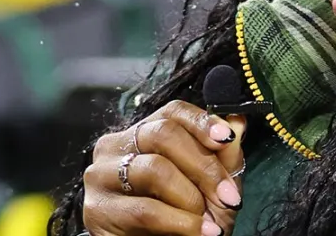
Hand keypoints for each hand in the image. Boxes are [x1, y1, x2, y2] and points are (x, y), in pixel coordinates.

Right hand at [82, 101, 246, 235]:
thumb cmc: (187, 215)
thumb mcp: (212, 184)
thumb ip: (223, 155)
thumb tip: (238, 120)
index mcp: (144, 132)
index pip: (173, 112)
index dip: (202, 122)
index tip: (226, 139)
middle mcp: (117, 145)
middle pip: (163, 134)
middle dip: (203, 167)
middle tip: (228, 196)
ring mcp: (102, 174)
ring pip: (153, 169)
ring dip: (190, 197)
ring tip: (208, 219)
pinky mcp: (97, 209)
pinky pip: (144, 210)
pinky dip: (180, 222)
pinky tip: (199, 231)